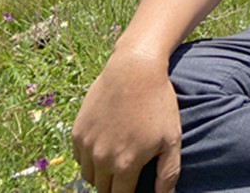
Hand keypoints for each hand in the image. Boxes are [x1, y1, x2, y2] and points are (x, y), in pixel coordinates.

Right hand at [72, 49, 180, 192]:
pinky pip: (80, 158)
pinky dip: (90, 158)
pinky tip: (106, 145)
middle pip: (103, 190)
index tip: (134, 186)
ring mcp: (86, 145)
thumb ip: (167, 174)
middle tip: (128, 173)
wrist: (134, 68)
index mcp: (124, 165)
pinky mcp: (77, 131)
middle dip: (116, 187)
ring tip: (118, 159)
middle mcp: (101, 159)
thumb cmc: (157, 102)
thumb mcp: (171, 138)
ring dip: (101, 175)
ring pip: (90, 176)